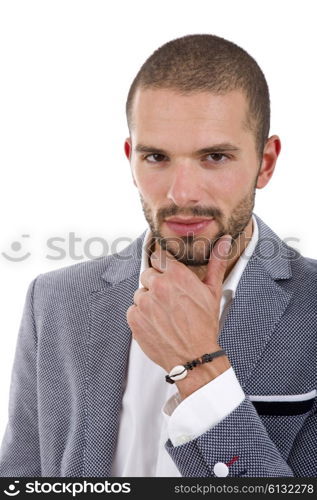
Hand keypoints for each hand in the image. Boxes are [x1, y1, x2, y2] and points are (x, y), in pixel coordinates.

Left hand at [126, 234, 231, 396]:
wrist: (194, 357)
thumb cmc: (205, 325)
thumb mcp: (213, 291)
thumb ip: (216, 262)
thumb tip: (224, 241)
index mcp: (176, 275)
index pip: (157, 257)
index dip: (163, 267)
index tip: (168, 276)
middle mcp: (158, 285)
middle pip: (147, 274)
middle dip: (156, 284)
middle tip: (169, 300)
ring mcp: (144, 303)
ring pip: (140, 293)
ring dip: (148, 301)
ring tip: (164, 314)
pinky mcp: (134, 318)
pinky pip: (133, 309)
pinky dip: (141, 316)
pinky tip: (156, 323)